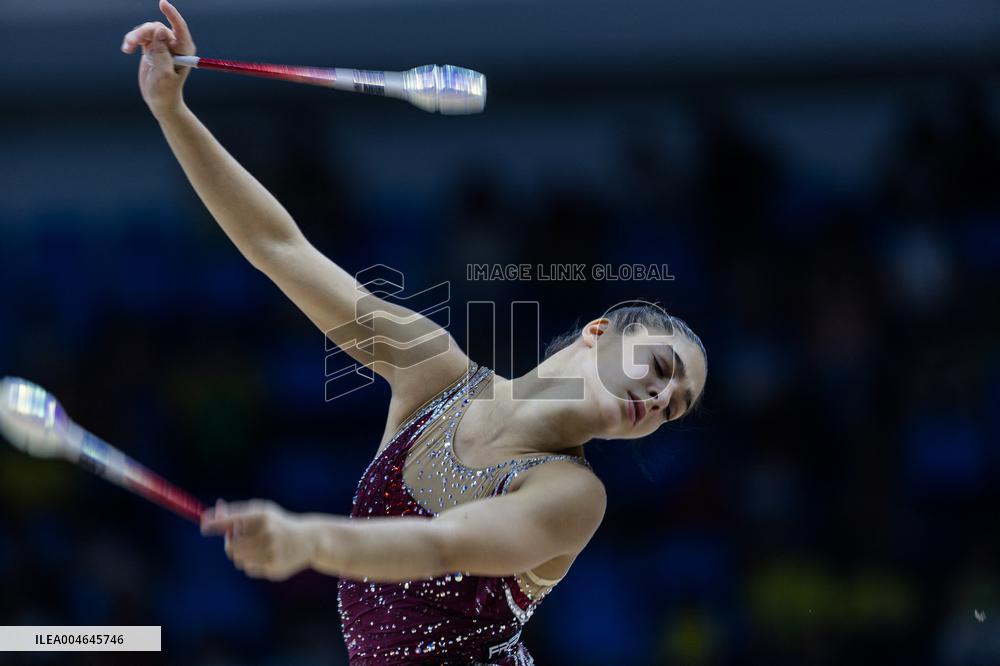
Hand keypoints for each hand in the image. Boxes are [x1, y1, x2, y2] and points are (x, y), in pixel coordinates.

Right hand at [120, 0, 195, 119]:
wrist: (159, 100)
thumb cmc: (166, 90)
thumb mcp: (164, 74)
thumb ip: (162, 53)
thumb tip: (162, 31)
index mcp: (184, 50)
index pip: (180, 28)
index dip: (172, 15)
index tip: (162, 3)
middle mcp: (175, 45)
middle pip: (157, 27)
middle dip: (143, 33)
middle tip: (130, 43)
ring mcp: (163, 44)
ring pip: (147, 30)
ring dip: (135, 36)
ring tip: (127, 48)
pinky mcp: (152, 46)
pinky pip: (140, 35)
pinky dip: (132, 40)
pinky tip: (127, 50)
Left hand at [201, 498, 313, 581]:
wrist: (309, 539)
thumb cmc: (278, 524)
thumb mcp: (262, 513)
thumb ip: (236, 514)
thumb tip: (208, 518)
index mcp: (264, 517)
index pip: (234, 520)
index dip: (216, 524)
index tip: (203, 526)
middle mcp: (268, 534)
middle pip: (231, 546)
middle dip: (229, 544)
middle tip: (234, 540)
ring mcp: (272, 552)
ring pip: (239, 559)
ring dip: (241, 554)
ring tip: (255, 548)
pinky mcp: (275, 568)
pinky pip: (250, 569)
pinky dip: (252, 563)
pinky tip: (266, 556)